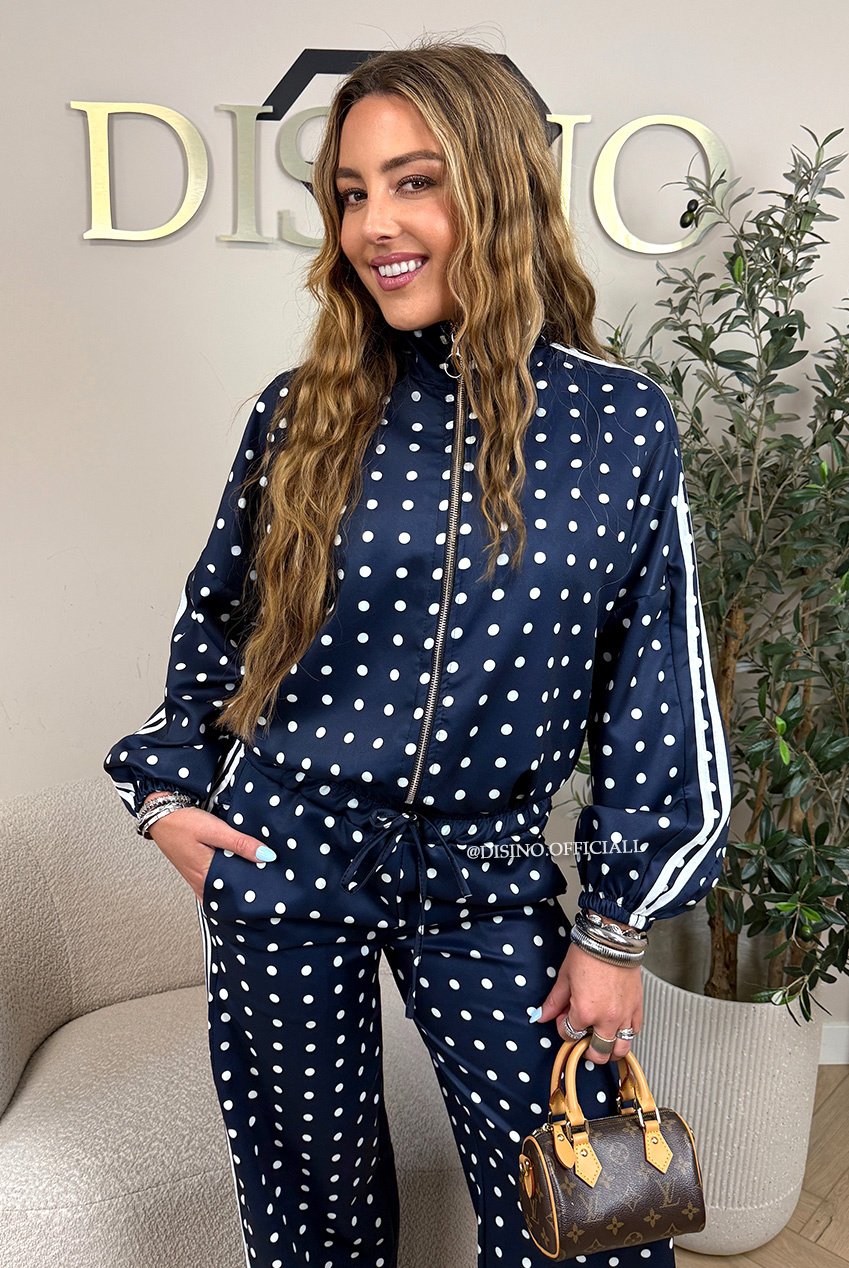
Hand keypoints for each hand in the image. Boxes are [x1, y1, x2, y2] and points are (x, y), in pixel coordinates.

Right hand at [141, 792, 273, 901]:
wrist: (160, 814)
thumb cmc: (182, 822)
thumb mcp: (215, 830)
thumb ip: (240, 843)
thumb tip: (266, 856)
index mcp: (205, 876)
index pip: (235, 893)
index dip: (253, 891)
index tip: (270, 886)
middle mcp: (199, 882)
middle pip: (228, 894)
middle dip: (246, 890)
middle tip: (266, 884)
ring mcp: (196, 878)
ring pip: (221, 888)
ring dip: (236, 884)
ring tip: (255, 878)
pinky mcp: (194, 871)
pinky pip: (214, 882)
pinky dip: (225, 878)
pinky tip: (234, 871)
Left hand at [534, 937, 642, 1063]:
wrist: (612, 938)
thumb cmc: (589, 953)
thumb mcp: (565, 977)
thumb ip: (554, 1002)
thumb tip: (542, 1015)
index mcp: (585, 1012)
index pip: (570, 1035)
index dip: (563, 1027)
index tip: (564, 1016)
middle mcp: (607, 1019)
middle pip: (597, 1053)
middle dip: (586, 1048)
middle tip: (583, 1036)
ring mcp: (624, 1015)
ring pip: (619, 1050)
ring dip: (609, 1049)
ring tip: (601, 1040)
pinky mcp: (638, 1008)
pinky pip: (634, 1032)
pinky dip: (625, 1035)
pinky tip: (617, 1028)